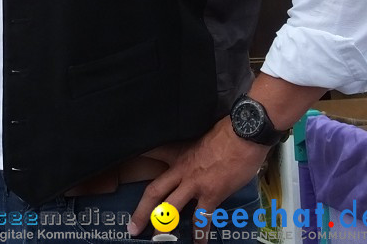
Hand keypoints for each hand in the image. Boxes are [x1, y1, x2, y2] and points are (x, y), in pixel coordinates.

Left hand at [128, 119, 268, 237]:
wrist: (242, 134)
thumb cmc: (226, 132)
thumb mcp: (200, 136)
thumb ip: (193, 149)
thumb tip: (198, 157)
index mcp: (177, 153)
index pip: (150, 154)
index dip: (136, 161)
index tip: (124, 169)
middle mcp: (180, 170)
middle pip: (154, 192)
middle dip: (142, 211)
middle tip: (133, 226)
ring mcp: (194, 184)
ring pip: (171, 208)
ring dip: (164, 226)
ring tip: (158, 239)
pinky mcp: (211, 194)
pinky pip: (202, 219)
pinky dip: (201, 234)